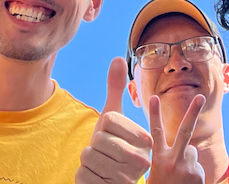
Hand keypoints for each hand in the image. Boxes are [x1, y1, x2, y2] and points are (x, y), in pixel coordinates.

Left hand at [76, 58, 151, 183]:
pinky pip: (83, 175)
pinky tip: (96, 179)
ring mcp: (127, 178)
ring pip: (89, 157)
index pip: (108, 121)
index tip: (113, 138)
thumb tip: (118, 57)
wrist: (108, 181)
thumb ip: (116, 89)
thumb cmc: (111, 147)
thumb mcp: (112, 118)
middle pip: (98, 140)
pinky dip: (83, 176)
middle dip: (94, 146)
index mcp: (146, 140)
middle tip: (105, 155)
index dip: (103, 128)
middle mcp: (142, 161)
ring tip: (101, 166)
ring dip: (88, 161)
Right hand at [146, 93, 204, 183]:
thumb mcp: (156, 174)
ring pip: (192, 153)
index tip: (153, 98)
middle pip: (184, 131)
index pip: (155, 133)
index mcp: (158, 159)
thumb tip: (188, 147)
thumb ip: (167, 158)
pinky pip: (198, 168)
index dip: (154, 114)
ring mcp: (186, 168)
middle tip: (201, 97)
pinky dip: (195, 175)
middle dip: (193, 112)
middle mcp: (173, 161)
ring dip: (189, 161)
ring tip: (181, 178)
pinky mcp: (197, 175)